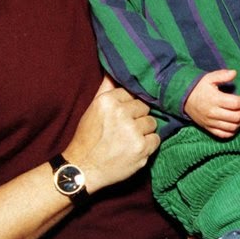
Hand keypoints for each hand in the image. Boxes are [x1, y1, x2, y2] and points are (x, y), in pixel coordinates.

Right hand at [63, 75, 159, 192]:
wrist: (83, 168)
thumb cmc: (88, 137)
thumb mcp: (92, 108)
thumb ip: (106, 88)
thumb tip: (114, 69)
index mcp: (108, 101)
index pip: (132, 93)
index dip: (128, 105)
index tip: (123, 115)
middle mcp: (121, 113)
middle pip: (144, 107)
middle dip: (137, 117)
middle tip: (125, 129)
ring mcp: (132, 131)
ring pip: (151, 122)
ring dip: (144, 131)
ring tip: (129, 139)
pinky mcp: (141, 148)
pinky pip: (156, 139)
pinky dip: (148, 144)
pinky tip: (134, 148)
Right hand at [184, 69, 239, 138]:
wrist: (183, 99)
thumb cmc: (198, 87)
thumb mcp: (209, 78)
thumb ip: (222, 75)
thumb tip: (234, 72)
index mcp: (215, 99)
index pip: (236, 103)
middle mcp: (213, 112)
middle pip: (236, 116)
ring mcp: (211, 122)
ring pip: (232, 127)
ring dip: (239, 121)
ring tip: (239, 114)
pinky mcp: (208, 128)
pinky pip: (224, 134)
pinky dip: (232, 131)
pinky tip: (233, 124)